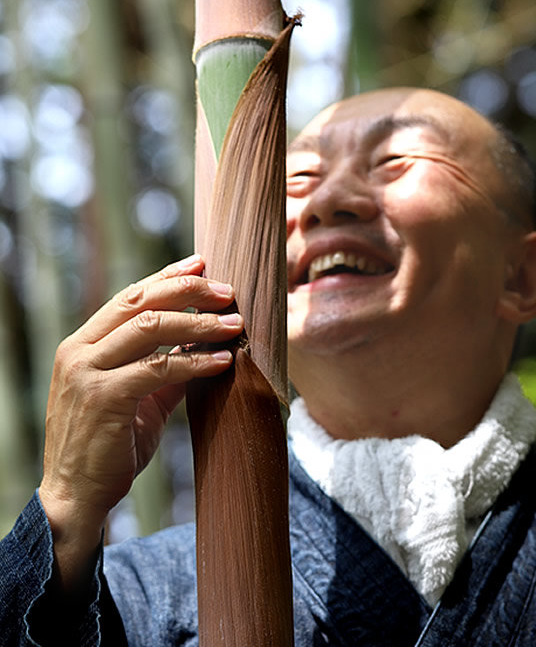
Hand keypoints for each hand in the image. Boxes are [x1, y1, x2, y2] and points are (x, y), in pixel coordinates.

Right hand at [38, 254, 242, 590]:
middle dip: (188, 291)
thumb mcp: (137, 398)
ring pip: (150, 328)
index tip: (203, 265)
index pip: (129, 297)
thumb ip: (163, 368)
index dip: (168, 277)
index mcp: (82, 344)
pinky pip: (159, 369)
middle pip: (139, 302)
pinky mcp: (104, 399)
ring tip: (234, 323)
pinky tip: (223, 360)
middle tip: (227, 292)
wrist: (75, 496)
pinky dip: (195, 361)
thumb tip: (203, 344)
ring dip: (199, 322)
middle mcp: (79, 351)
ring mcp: (87, 373)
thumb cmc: (108, 445)